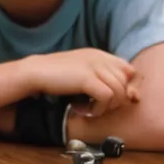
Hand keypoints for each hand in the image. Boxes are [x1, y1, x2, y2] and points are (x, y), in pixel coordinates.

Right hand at [16, 49, 138, 116]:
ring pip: (119, 91)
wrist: (35, 72)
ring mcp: (95, 67)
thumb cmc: (55, 75)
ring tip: (87, 108)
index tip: (114, 101)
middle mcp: (100, 58)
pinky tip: (81, 109)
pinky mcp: (87, 78)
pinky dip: (97, 108)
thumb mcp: (81, 72)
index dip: (127, 87)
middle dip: (116, 100)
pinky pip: (106, 97)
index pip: (129, 70)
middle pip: (126, 83)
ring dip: (105, 106)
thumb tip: (125, 95)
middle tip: (96, 106)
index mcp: (100, 55)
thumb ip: (100, 78)